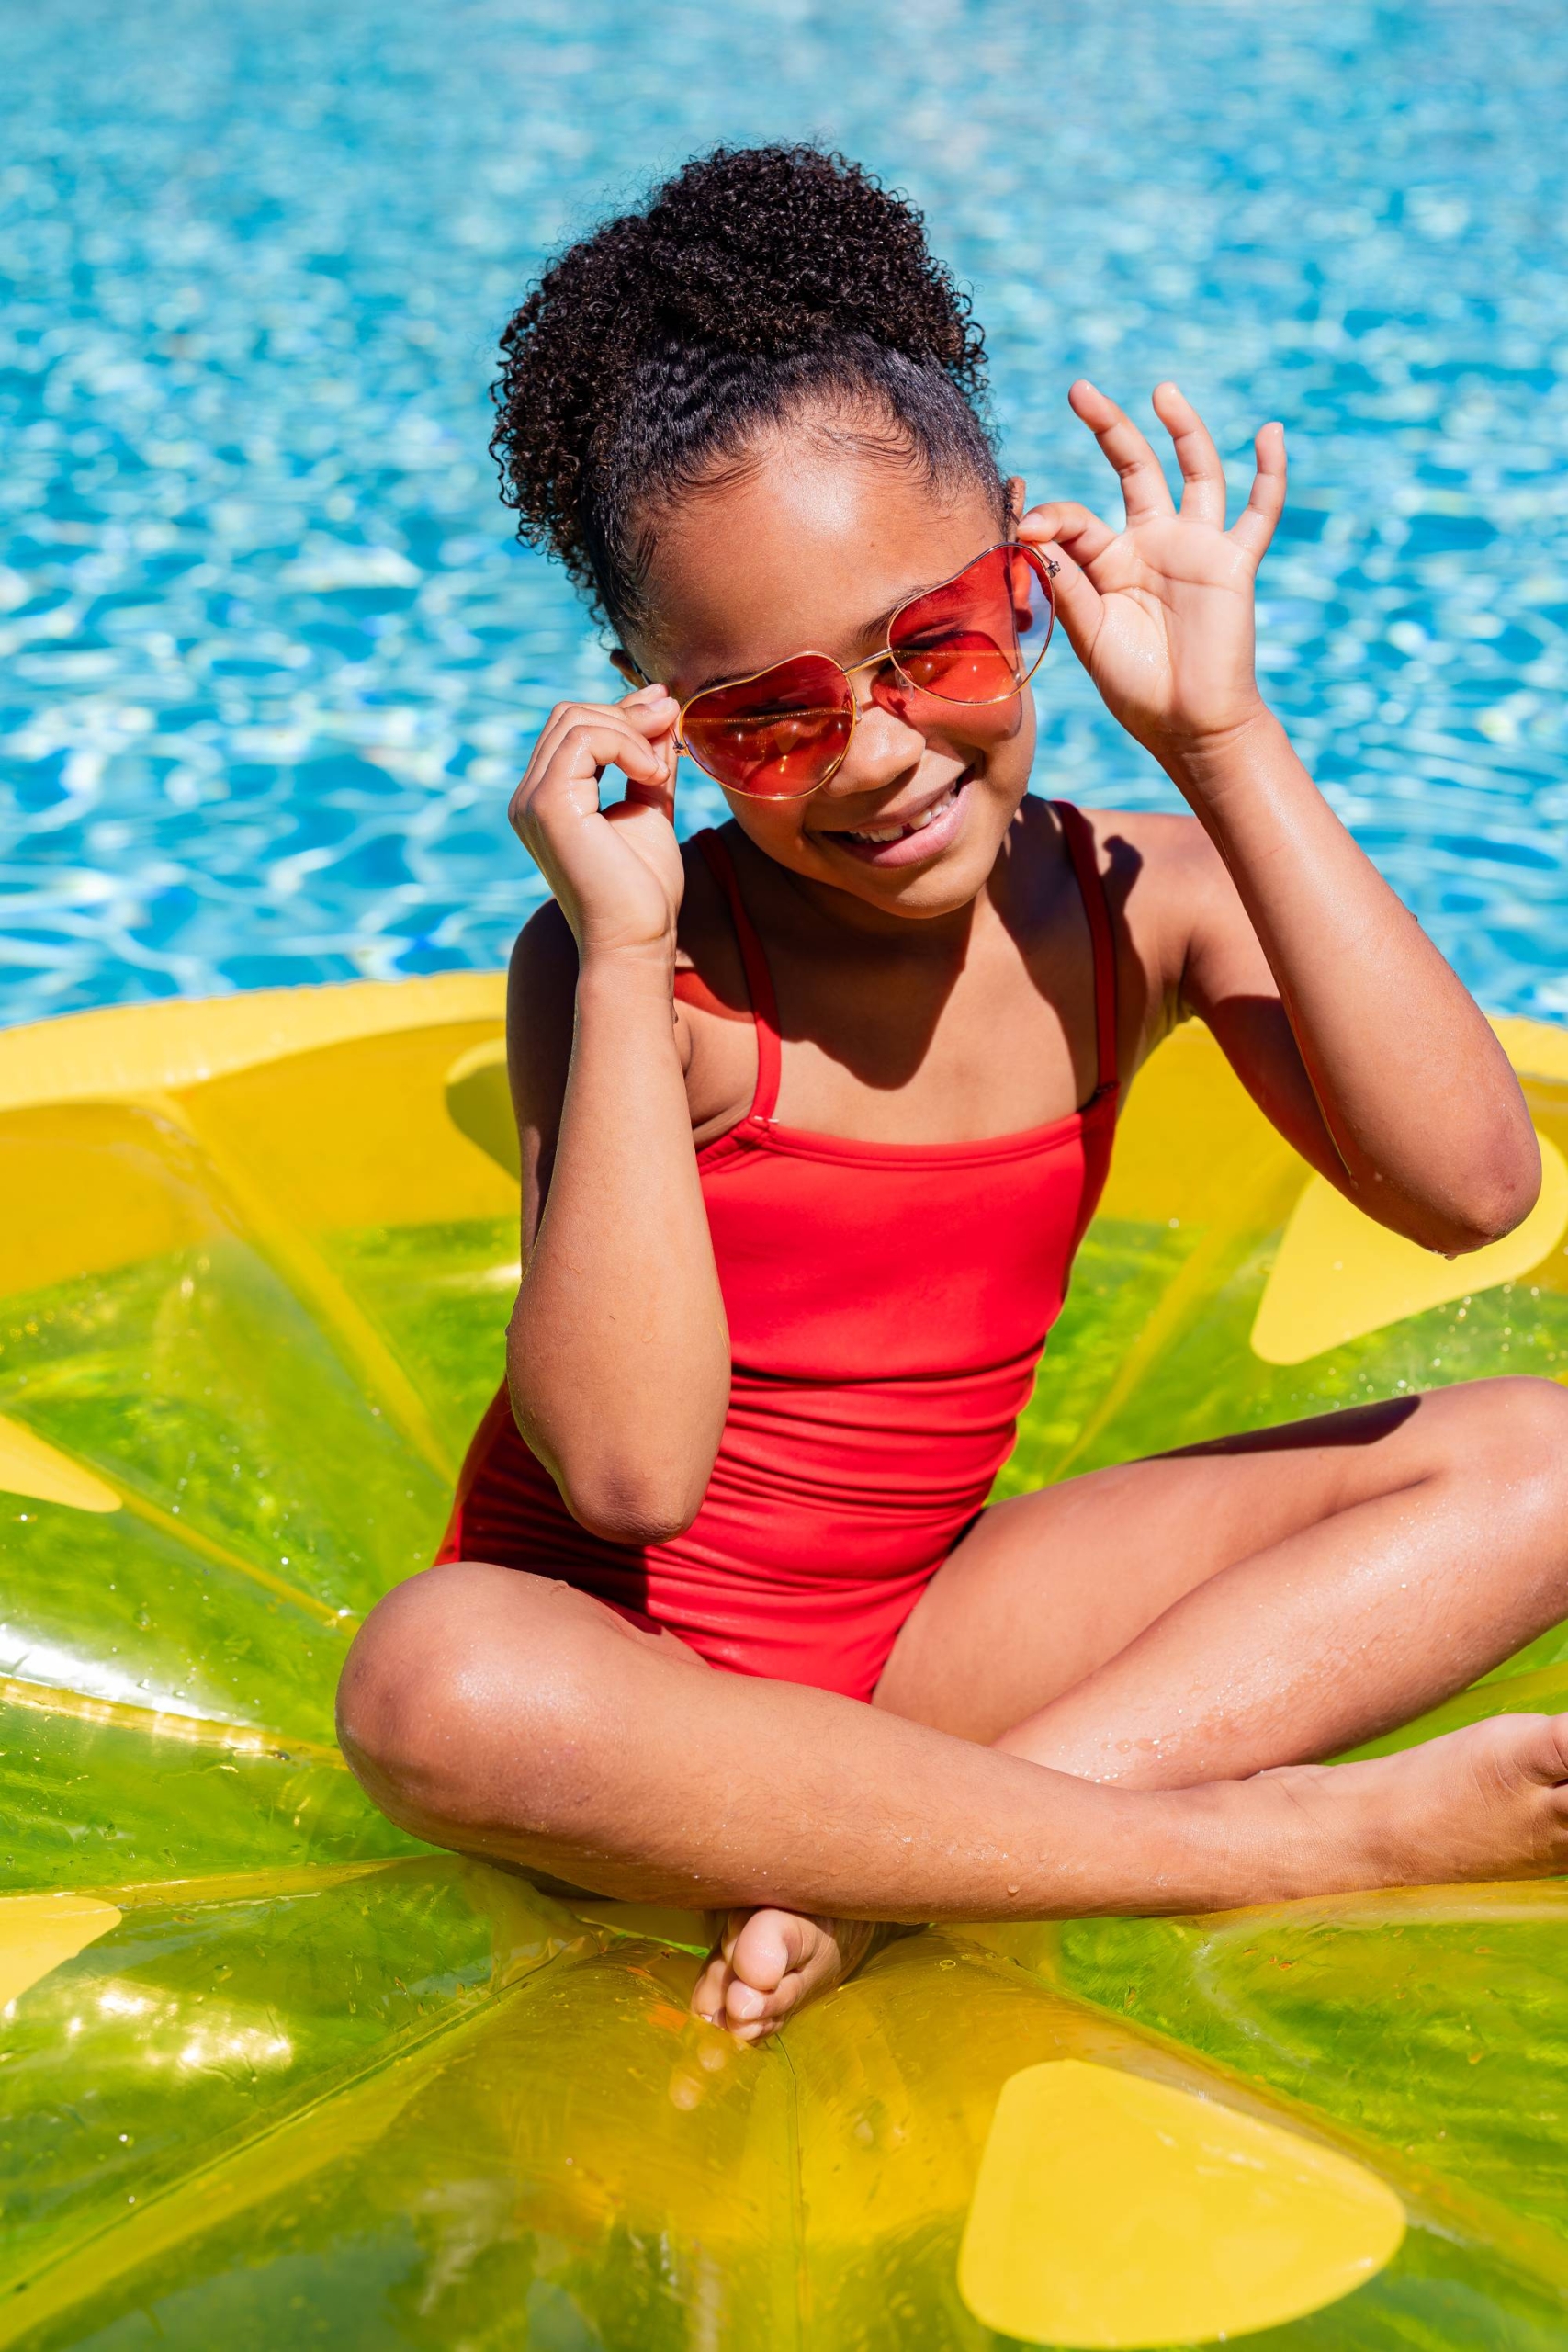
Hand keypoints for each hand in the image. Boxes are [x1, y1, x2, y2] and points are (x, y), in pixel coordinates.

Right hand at [509, 683, 682, 959]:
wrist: (637, 942)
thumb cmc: (643, 891)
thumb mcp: (649, 808)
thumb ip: (648, 762)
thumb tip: (660, 709)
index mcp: (546, 798)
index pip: (572, 727)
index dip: (622, 712)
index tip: (667, 709)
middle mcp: (528, 797)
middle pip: (569, 715)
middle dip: (627, 713)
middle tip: (671, 723)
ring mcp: (532, 801)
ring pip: (575, 721)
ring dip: (630, 731)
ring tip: (660, 769)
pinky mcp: (548, 805)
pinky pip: (583, 741)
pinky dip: (626, 745)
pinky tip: (652, 776)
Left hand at [1020, 381, 1284, 765]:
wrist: (1188, 725)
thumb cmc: (1136, 688)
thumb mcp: (1090, 635)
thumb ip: (1066, 584)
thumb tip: (1031, 535)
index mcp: (1109, 563)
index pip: (1078, 519)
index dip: (1052, 517)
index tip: (1028, 528)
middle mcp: (1153, 544)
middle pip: (1134, 470)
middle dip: (1109, 429)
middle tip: (1079, 390)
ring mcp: (1196, 547)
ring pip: (1195, 473)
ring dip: (1183, 429)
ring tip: (1162, 391)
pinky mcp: (1234, 562)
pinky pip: (1259, 512)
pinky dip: (1270, 473)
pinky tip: (1271, 434)